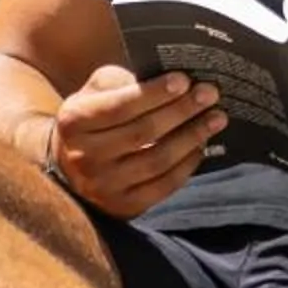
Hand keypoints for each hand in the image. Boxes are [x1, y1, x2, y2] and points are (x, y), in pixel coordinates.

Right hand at [45, 65, 225, 219]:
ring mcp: (103, 187)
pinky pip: (164, 186)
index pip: (119, 107)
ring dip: (192, 137)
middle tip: (210, 94)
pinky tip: (201, 146)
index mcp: (74, 122)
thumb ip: (123, 81)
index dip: (154, 94)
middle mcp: (84, 157)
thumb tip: (170, 81)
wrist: (72, 165)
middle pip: (142, 133)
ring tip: (216, 118)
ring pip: (157, 160)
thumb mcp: (96, 91)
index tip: (184, 80)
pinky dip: (187, 164)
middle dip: (181, 111)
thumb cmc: (94, 118)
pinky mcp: (123, 207)